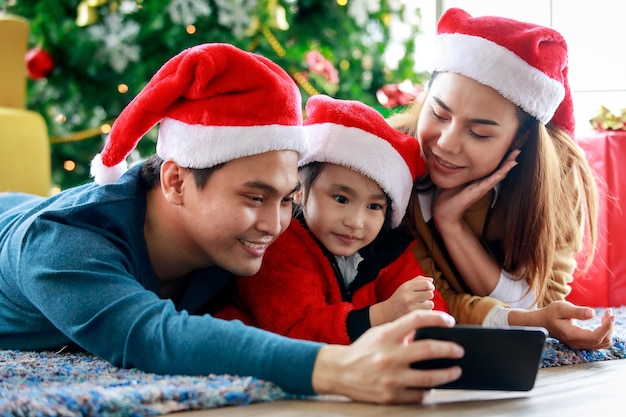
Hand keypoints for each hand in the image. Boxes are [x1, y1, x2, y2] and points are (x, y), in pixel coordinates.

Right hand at [312, 310, 463, 403]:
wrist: (338, 371)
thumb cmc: (363, 350)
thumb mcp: (379, 333)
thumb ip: (401, 331)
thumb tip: (430, 329)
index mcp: (386, 335)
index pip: (417, 320)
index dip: (437, 318)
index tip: (450, 321)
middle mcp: (389, 356)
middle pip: (429, 350)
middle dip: (450, 350)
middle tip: (460, 350)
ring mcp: (390, 378)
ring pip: (429, 377)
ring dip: (447, 374)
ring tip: (455, 371)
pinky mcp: (389, 396)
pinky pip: (418, 394)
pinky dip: (427, 390)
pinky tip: (431, 385)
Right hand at [370, 277, 435, 326]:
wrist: (388, 312)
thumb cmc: (400, 297)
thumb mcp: (405, 286)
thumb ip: (418, 280)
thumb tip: (431, 280)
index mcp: (406, 287)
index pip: (426, 284)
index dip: (431, 286)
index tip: (429, 288)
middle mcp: (408, 297)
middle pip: (430, 293)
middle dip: (429, 294)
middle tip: (424, 296)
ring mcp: (411, 308)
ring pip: (430, 304)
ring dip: (427, 304)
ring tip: (419, 304)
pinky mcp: (413, 316)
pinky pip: (427, 312)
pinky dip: (425, 311)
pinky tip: (417, 310)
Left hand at [433, 150, 519, 228]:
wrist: (445, 213)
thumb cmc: (449, 198)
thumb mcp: (456, 181)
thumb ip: (459, 173)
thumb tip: (455, 161)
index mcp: (477, 181)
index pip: (492, 168)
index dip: (500, 159)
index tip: (508, 149)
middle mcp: (482, 185)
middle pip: (498, 171)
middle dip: (508, 161)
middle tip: (517, 150)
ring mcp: (480, 189)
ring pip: (497, 176)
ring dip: (506, 167)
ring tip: (515, 159)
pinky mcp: (476, 193)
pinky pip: (489, 183)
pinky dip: (497, 176)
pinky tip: (504, 171)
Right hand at [510, 300, 613, 349]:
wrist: (543, 322)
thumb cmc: (550, 314)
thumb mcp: (561, 308)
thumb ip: (577, 311)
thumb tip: (592, 314)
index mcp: (572, 335)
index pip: (596, 336)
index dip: (607, 327)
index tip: (611, 315)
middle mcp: (577, 343)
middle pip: (603, 341)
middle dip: (609, 326)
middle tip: (609, 312)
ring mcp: (581, 344)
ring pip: (603, 343)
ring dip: (608, 330)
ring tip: (606, 316)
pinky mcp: (583, 343)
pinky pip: (600, 341)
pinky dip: (605, 332)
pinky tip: (602, 321)